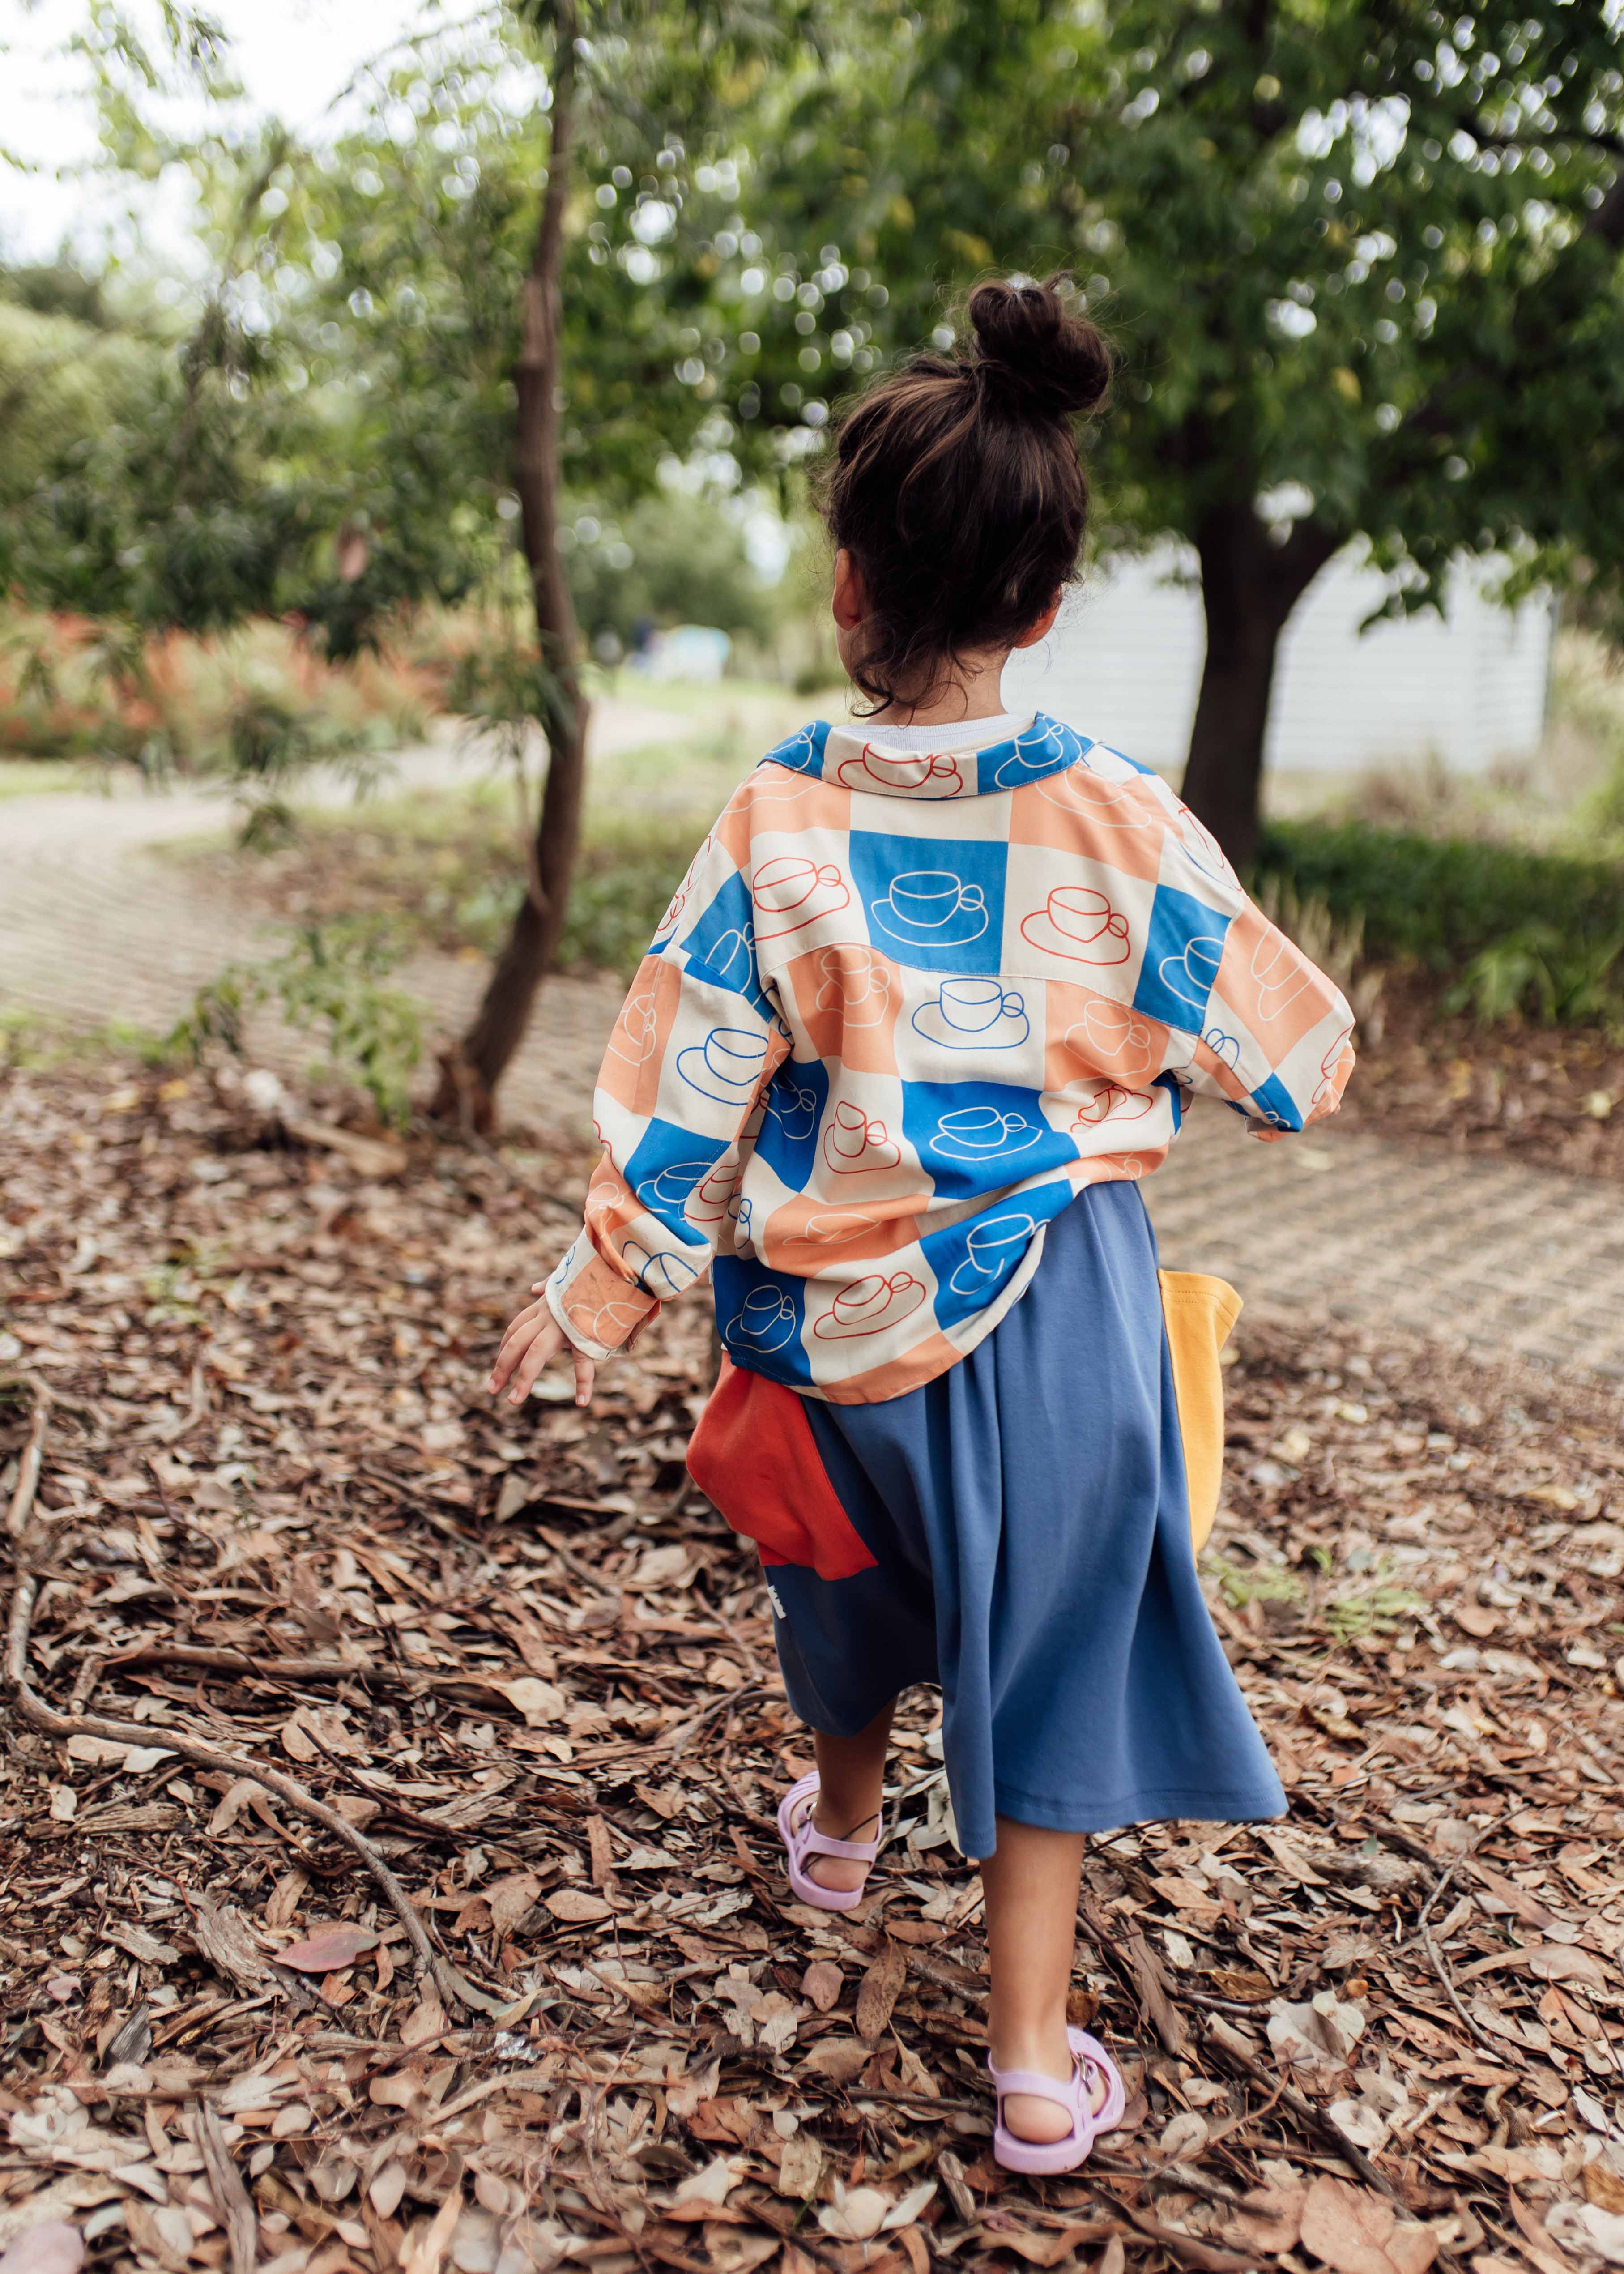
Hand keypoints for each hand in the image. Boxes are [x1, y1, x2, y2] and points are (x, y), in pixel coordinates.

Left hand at [487, 1285, 596, 1407]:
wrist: (613, 1270)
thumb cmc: (592, 1277)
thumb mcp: (566, 1279)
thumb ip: (549, 1284)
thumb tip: (534, 1288)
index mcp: (544, 1306)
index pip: (516, 1328)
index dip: (504, 1347)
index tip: (498, 1363)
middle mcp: (548, 1316)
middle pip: (517, 1343)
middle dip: (502, 1367)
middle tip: (491, 1389)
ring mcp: (564, 1326)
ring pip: (536, 1353)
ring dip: (523, 1378)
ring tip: (513, 1400)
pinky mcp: (586, 1334)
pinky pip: (583, 1361)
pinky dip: (584, 1383)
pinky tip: (582, 1402)